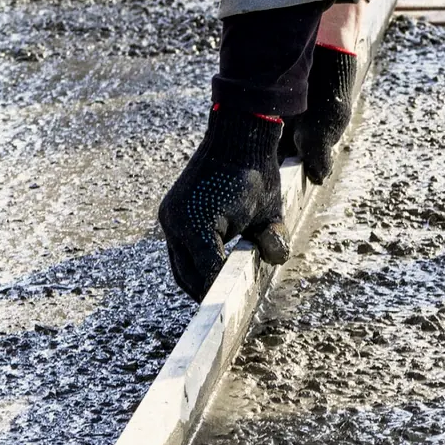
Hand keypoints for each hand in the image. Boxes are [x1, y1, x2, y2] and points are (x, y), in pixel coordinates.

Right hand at [157, 108, 290, 298]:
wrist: (236, 136)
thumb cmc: (256, 172)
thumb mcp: (269, 212)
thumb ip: (271, 239)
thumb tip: (274, 259)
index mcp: (200, 224)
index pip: (207, 272)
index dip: (219, 292)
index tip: (231, 309)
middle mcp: (177, 221)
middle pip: (186, 274)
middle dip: (204, 292)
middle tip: (223, 307)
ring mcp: (170, 216)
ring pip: (178, 264)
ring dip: (195, 280)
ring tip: (215, 294)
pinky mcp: (171, 211)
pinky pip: (178, 248)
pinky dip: (192, 262)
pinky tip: (209, 270)